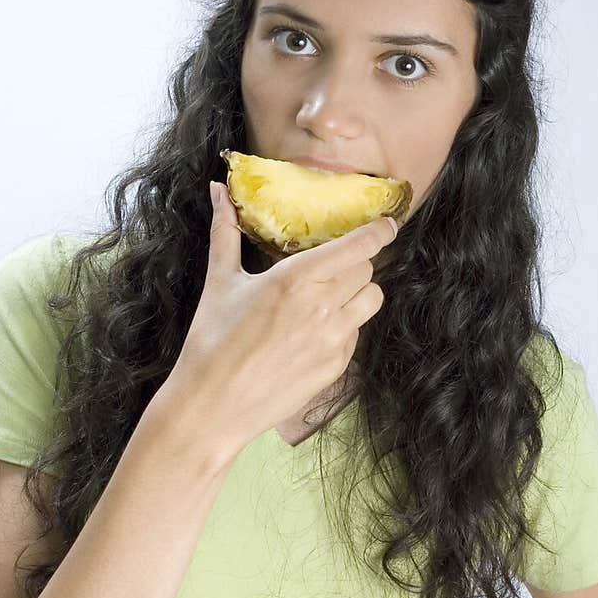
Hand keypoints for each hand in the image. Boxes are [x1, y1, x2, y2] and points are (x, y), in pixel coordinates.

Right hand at [152, 181, 396, 467]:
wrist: (212, 408)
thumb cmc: (211, 344)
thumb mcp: (219, 282)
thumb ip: (225, 231)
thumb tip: (218, 189)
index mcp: (296, 279)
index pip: (359, 246)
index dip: (379, 231)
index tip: (386, 224)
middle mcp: (322, 308)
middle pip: (366, 270)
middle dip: (357, 262)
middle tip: (336, 264)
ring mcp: (332, 341)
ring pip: (371, 301)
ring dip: (358, 292)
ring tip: (332, 296)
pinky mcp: (334, 369)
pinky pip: (356, 335)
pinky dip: (345, 326)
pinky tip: (316, 331)